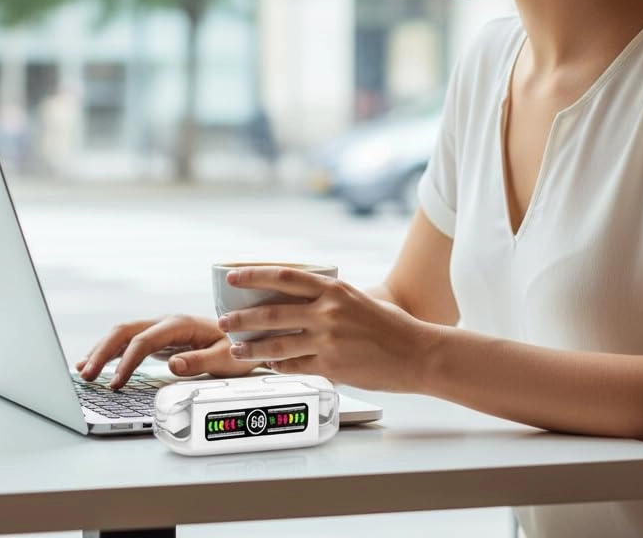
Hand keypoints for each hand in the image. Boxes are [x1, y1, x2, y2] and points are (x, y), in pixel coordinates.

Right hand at [76, 315, 259, 388]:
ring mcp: (159, 329)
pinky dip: (108, 352)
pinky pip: (127, 342)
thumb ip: (200, 361)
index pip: (144, 341)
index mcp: (180, 324)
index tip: (116, 384)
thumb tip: (172, 364)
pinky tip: (93, 363)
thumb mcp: (226, 357)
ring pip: (122, 334)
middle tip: (86, 375)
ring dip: (101, 350)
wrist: (244, 336)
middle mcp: (165, 323)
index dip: (127, 362)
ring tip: (82, 371)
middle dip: (103, 352)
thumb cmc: (237, 347)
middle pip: (125, 332)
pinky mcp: (157, 339)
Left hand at [216, 266, 433, 392]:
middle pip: (272, 312)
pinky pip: (294, 366)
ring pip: (277, 344)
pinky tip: (269, 366)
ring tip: (237, 349)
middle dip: (242, 318)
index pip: (285, 276)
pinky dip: (278, 366)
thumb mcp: (359, 300)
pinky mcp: (331, 367)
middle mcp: (328, 311)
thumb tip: (299, 302)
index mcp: (334, 289)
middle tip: (224, 321)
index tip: (232, 276)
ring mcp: (328, 340)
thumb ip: (330, 299)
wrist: (417, 353)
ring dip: (252, 348)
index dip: (254, 275)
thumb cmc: (391, 326)